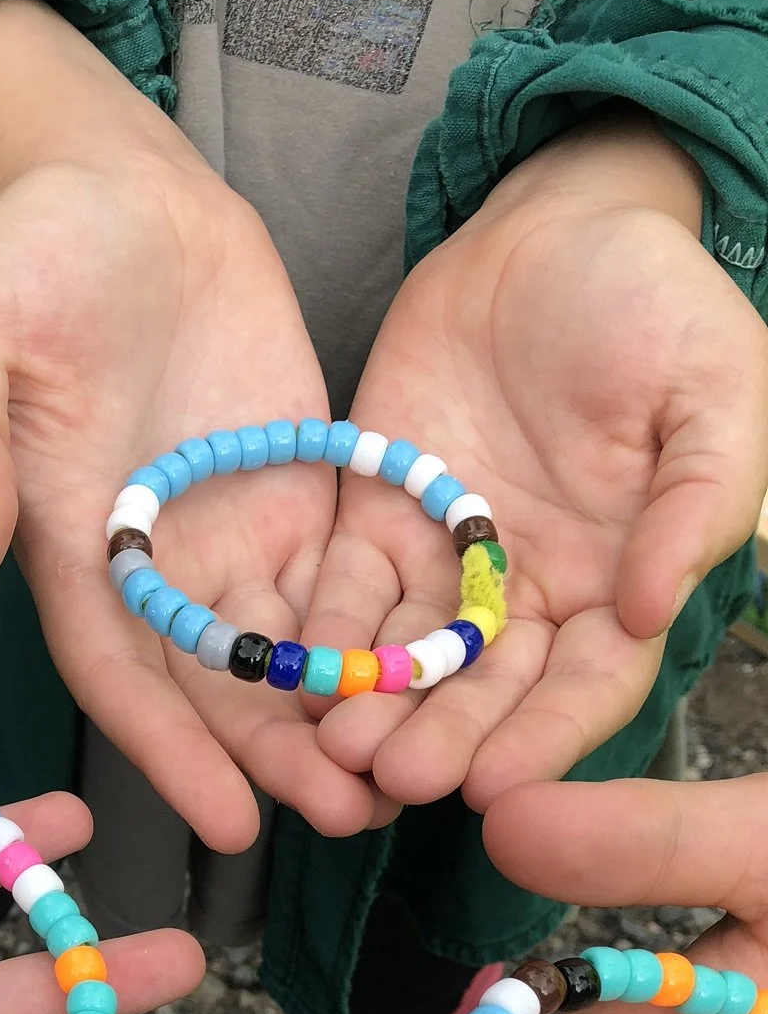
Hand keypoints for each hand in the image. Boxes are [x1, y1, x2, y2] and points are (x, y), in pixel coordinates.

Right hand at [0, 0, 392, 852]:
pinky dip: (381, 635)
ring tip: (405, 777)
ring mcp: (232, 532)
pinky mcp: (299, 489)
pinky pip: (344, 579)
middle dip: (278, 759)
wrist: (115, 191)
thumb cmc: (24, 258)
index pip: (123, 676)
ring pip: (290, 652)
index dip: (172, 754)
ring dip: (340, 716)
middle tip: (349, 817)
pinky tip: (435, 679)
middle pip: (218, 687)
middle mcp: (156, 567)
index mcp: (73, 552)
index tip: (228, 824)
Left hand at [305, 113, 767, 808]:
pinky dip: (323, 636)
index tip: (494, 787)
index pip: (584, 686)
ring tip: (337, 747)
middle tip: (395, 779)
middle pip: (485, 692)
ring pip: (409, 658)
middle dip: (442, 739)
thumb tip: (653, 609)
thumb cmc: (657, 304)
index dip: (543, 738)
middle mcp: (531, 598)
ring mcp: (447, 565)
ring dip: (374, 706)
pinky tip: (296, 674)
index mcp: (622, 584)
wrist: (554, 227)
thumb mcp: (717, 392)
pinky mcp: (377, 521)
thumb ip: (697, 502)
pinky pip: (347, 592)